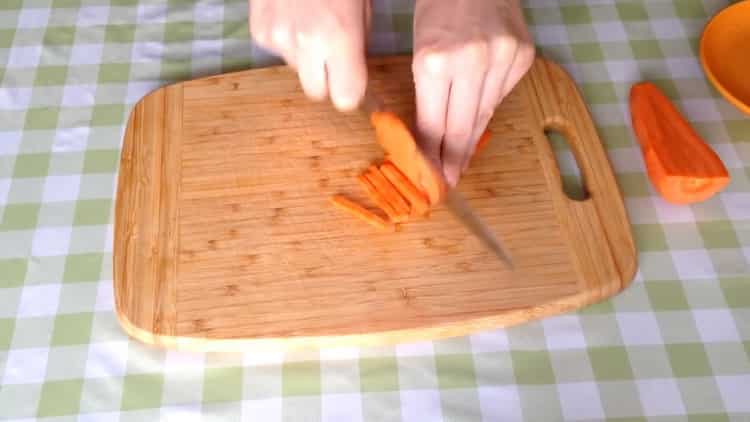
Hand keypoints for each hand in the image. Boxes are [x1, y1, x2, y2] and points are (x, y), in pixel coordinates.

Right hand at [249, 0, 370, 110]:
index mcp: (339, 37)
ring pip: (296, 70)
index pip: (346, 99)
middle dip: (327, 80)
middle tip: (333, 56)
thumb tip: (357, 74)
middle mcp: (305, 43)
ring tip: (310, 22)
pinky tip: (291, 14)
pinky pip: (278, 52)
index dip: (351, 92)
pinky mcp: (258, 33)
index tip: (354, 83)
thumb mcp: (363, 7)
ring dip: (306, 56)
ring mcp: (277, 39)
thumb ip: (360, 45)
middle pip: (317, 93)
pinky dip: (287, 40)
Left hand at [412, 0, 534, 185]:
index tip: (432, 177)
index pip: (433, 124)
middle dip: (454, 159)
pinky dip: (489, 107)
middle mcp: (471, 62)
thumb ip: (426, 94)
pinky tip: (478, 118)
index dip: (432, 155)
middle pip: (462, 127)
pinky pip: (502, 94)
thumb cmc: (438, 9)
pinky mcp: (523, 56)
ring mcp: (502, 59)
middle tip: (450, 181)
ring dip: (472, 139)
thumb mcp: (419, 50)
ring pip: (485, 114)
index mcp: (434, 62)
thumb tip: (431, 139)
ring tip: (462, 160)